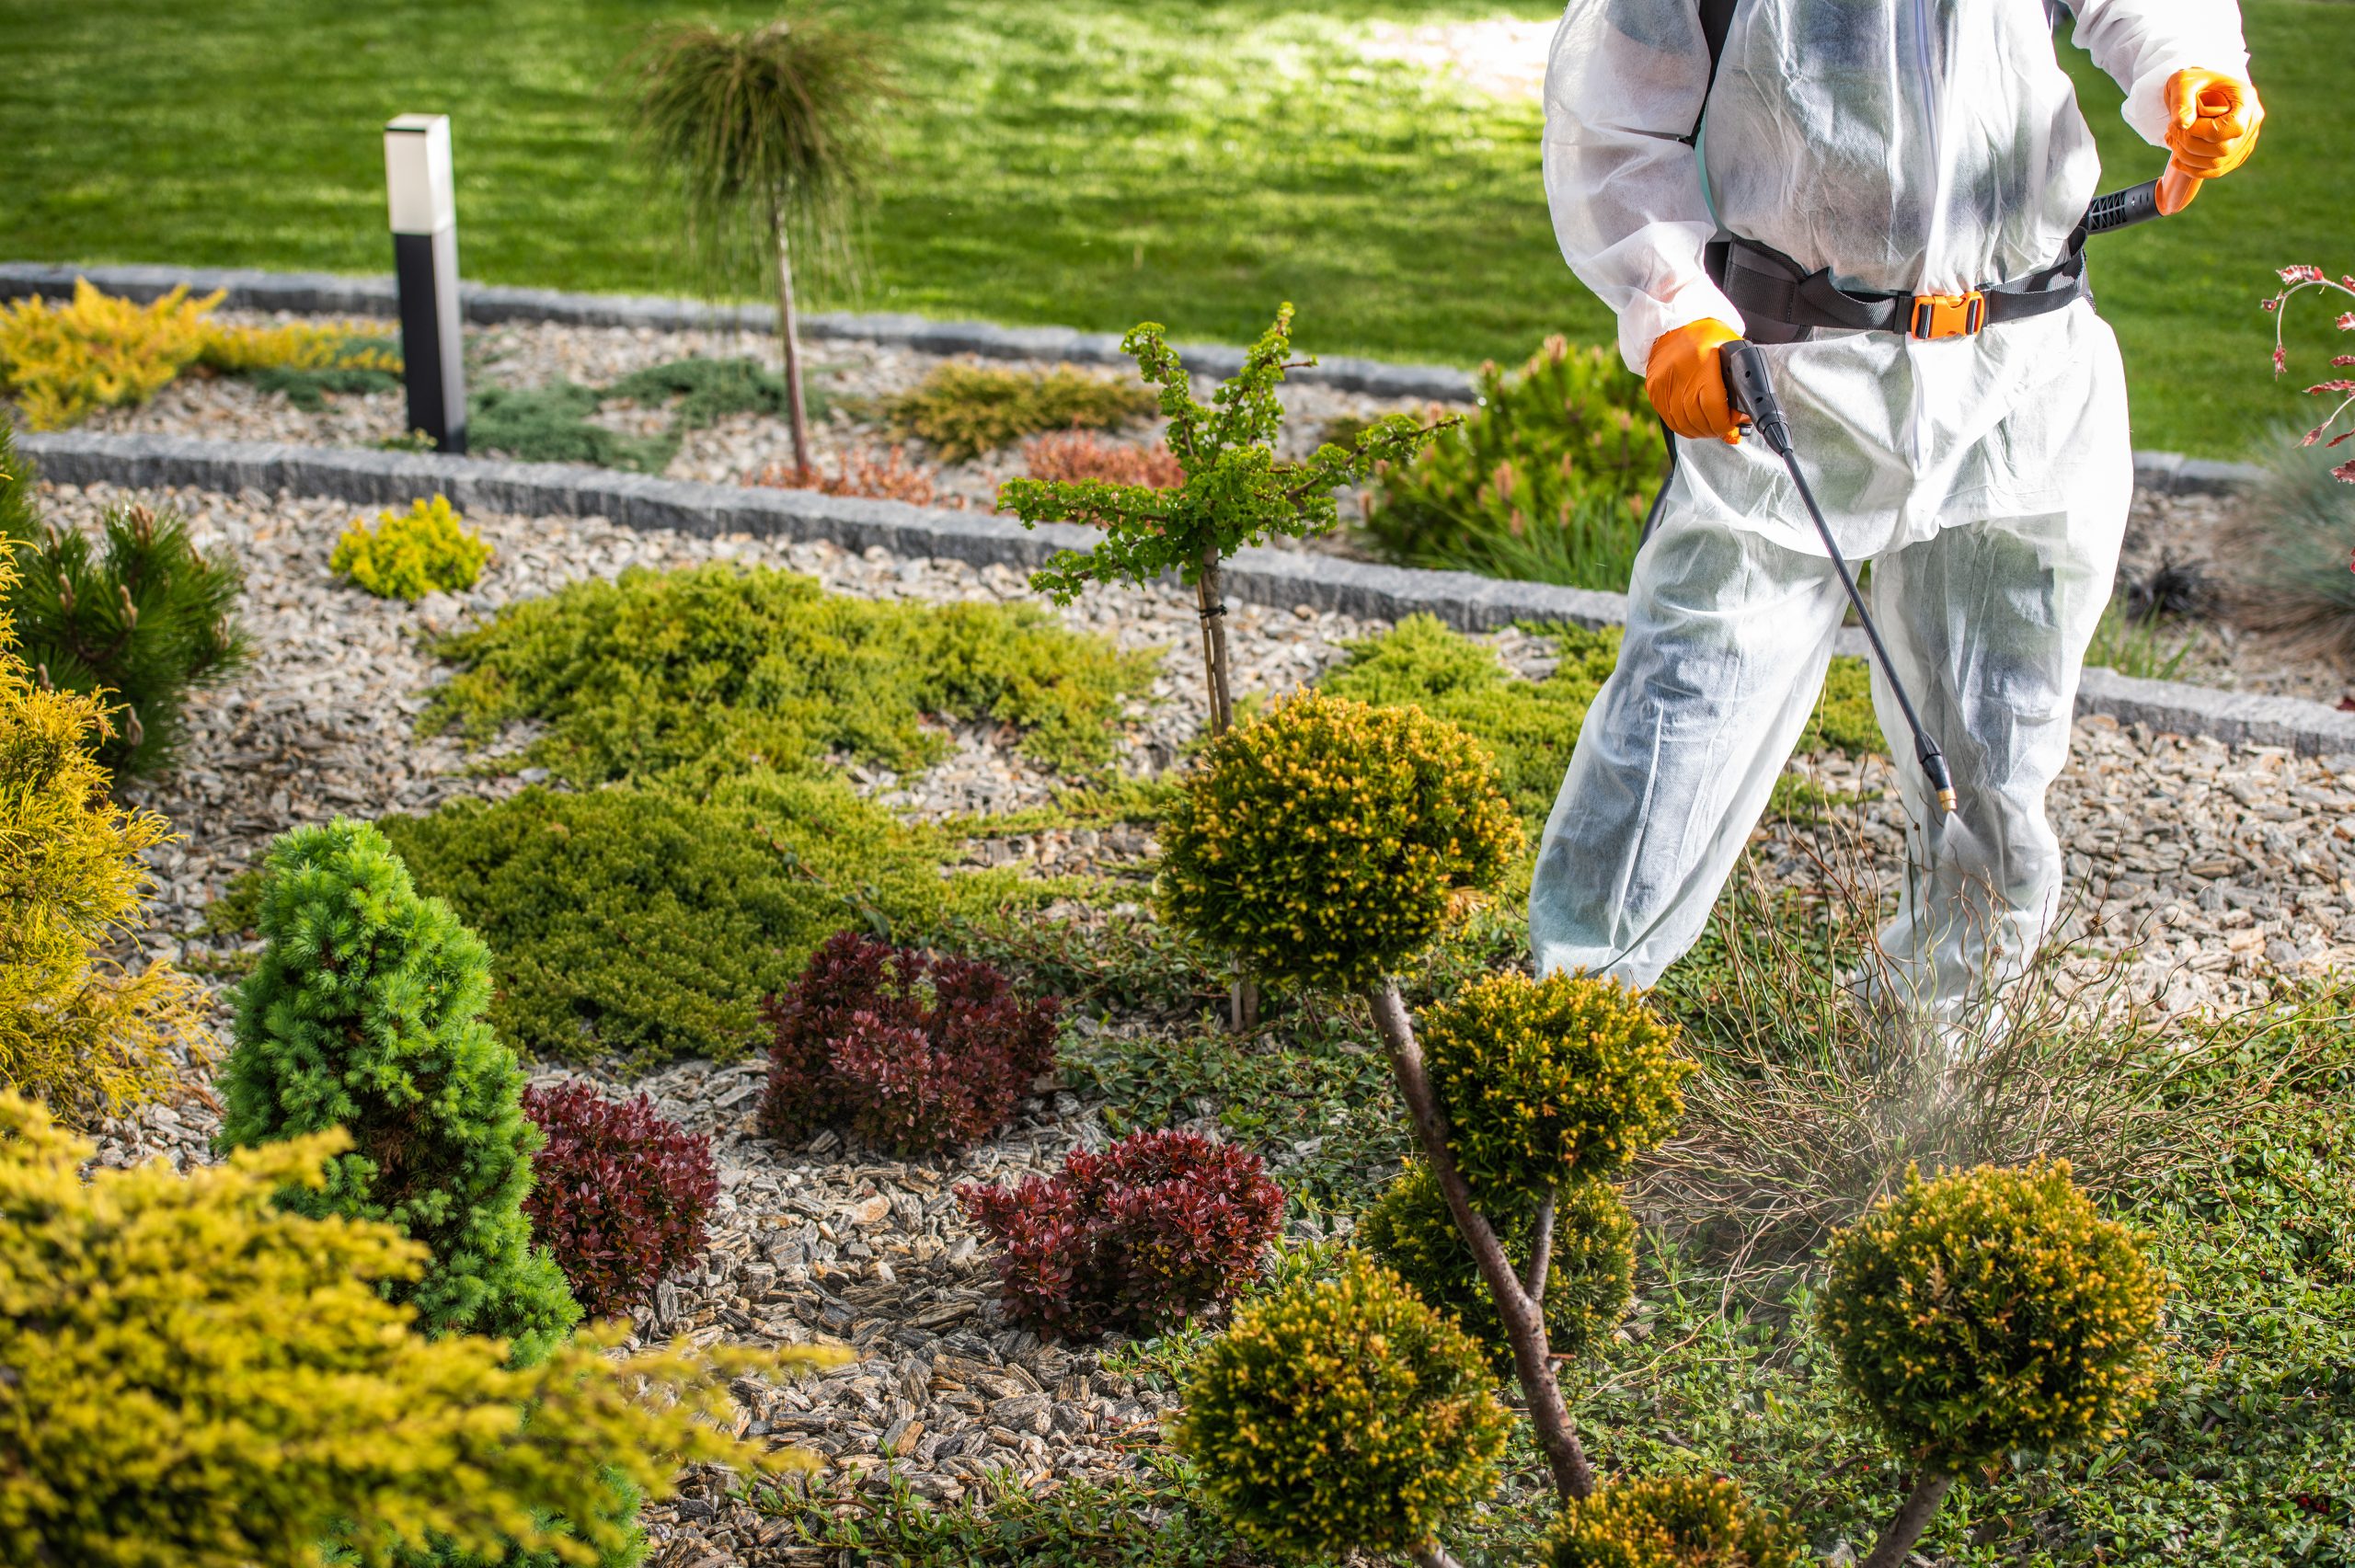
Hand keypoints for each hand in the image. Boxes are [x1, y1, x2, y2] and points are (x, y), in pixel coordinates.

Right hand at [1644, 319, 1745, 443]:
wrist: (1675, 323)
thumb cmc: (1707, 335)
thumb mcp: (1731, 350)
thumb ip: (1739, 381)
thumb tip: (1744, 415)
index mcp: (1702, 361)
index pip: (1713, 407)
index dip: (1726, 422)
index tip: (1734, 422)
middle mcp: (1679, 374)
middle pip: (1699, 419)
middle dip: (1716, 428)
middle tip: (1726, 425)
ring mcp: (1663, 384)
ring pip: (1685, 424)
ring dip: (1702, 430)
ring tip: (1712, 425)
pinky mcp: (1654, 391)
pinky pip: (1671, 421)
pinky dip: (1686, 427)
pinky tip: (1696, 422)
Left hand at [2163, 68, 2262, 180]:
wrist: (2197, 90)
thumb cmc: (2191, 83)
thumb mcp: (2183, 83)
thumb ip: (2182, 101)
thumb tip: (2182, 124)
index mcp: (2246, 98)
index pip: (2233, 127)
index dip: (2203, 131)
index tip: (2180, 123)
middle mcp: (2253, 119)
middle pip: (2224, 149)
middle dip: (2190, 145)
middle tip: (2171, 132)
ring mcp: (2247, 138)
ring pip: (2219, 163)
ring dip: (2188, 158)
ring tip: (2172, 141)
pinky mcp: (2236, 152)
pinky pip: (2217, 170)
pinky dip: (2194, 170)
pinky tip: (2177, 159)